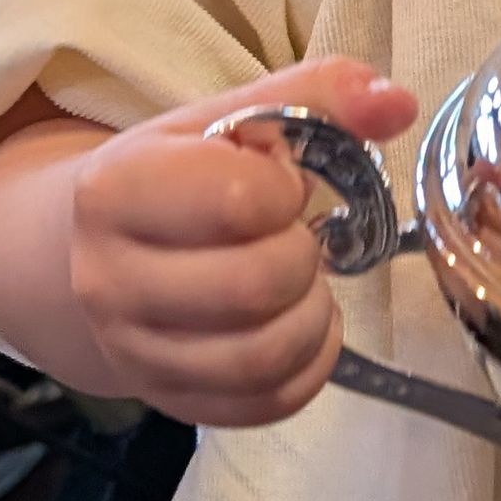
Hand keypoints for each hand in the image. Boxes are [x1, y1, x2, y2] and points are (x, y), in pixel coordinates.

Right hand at [67, 57, 416, 426]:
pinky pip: (265, 404)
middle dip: (304, 256)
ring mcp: (132, 352)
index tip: (280, 183)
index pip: (237, 200)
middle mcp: (107, 280)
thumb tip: (397, 105)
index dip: (285, 190)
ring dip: (312, 316)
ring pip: (260, 358)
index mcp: (116, 192)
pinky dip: (309, 365)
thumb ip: (316, 96)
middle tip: (298, 236)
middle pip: (253, 287)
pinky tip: (304, 326)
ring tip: (304, 283)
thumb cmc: (177, 177)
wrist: (104, 250)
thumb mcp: (228, 120)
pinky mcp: (168, 400)